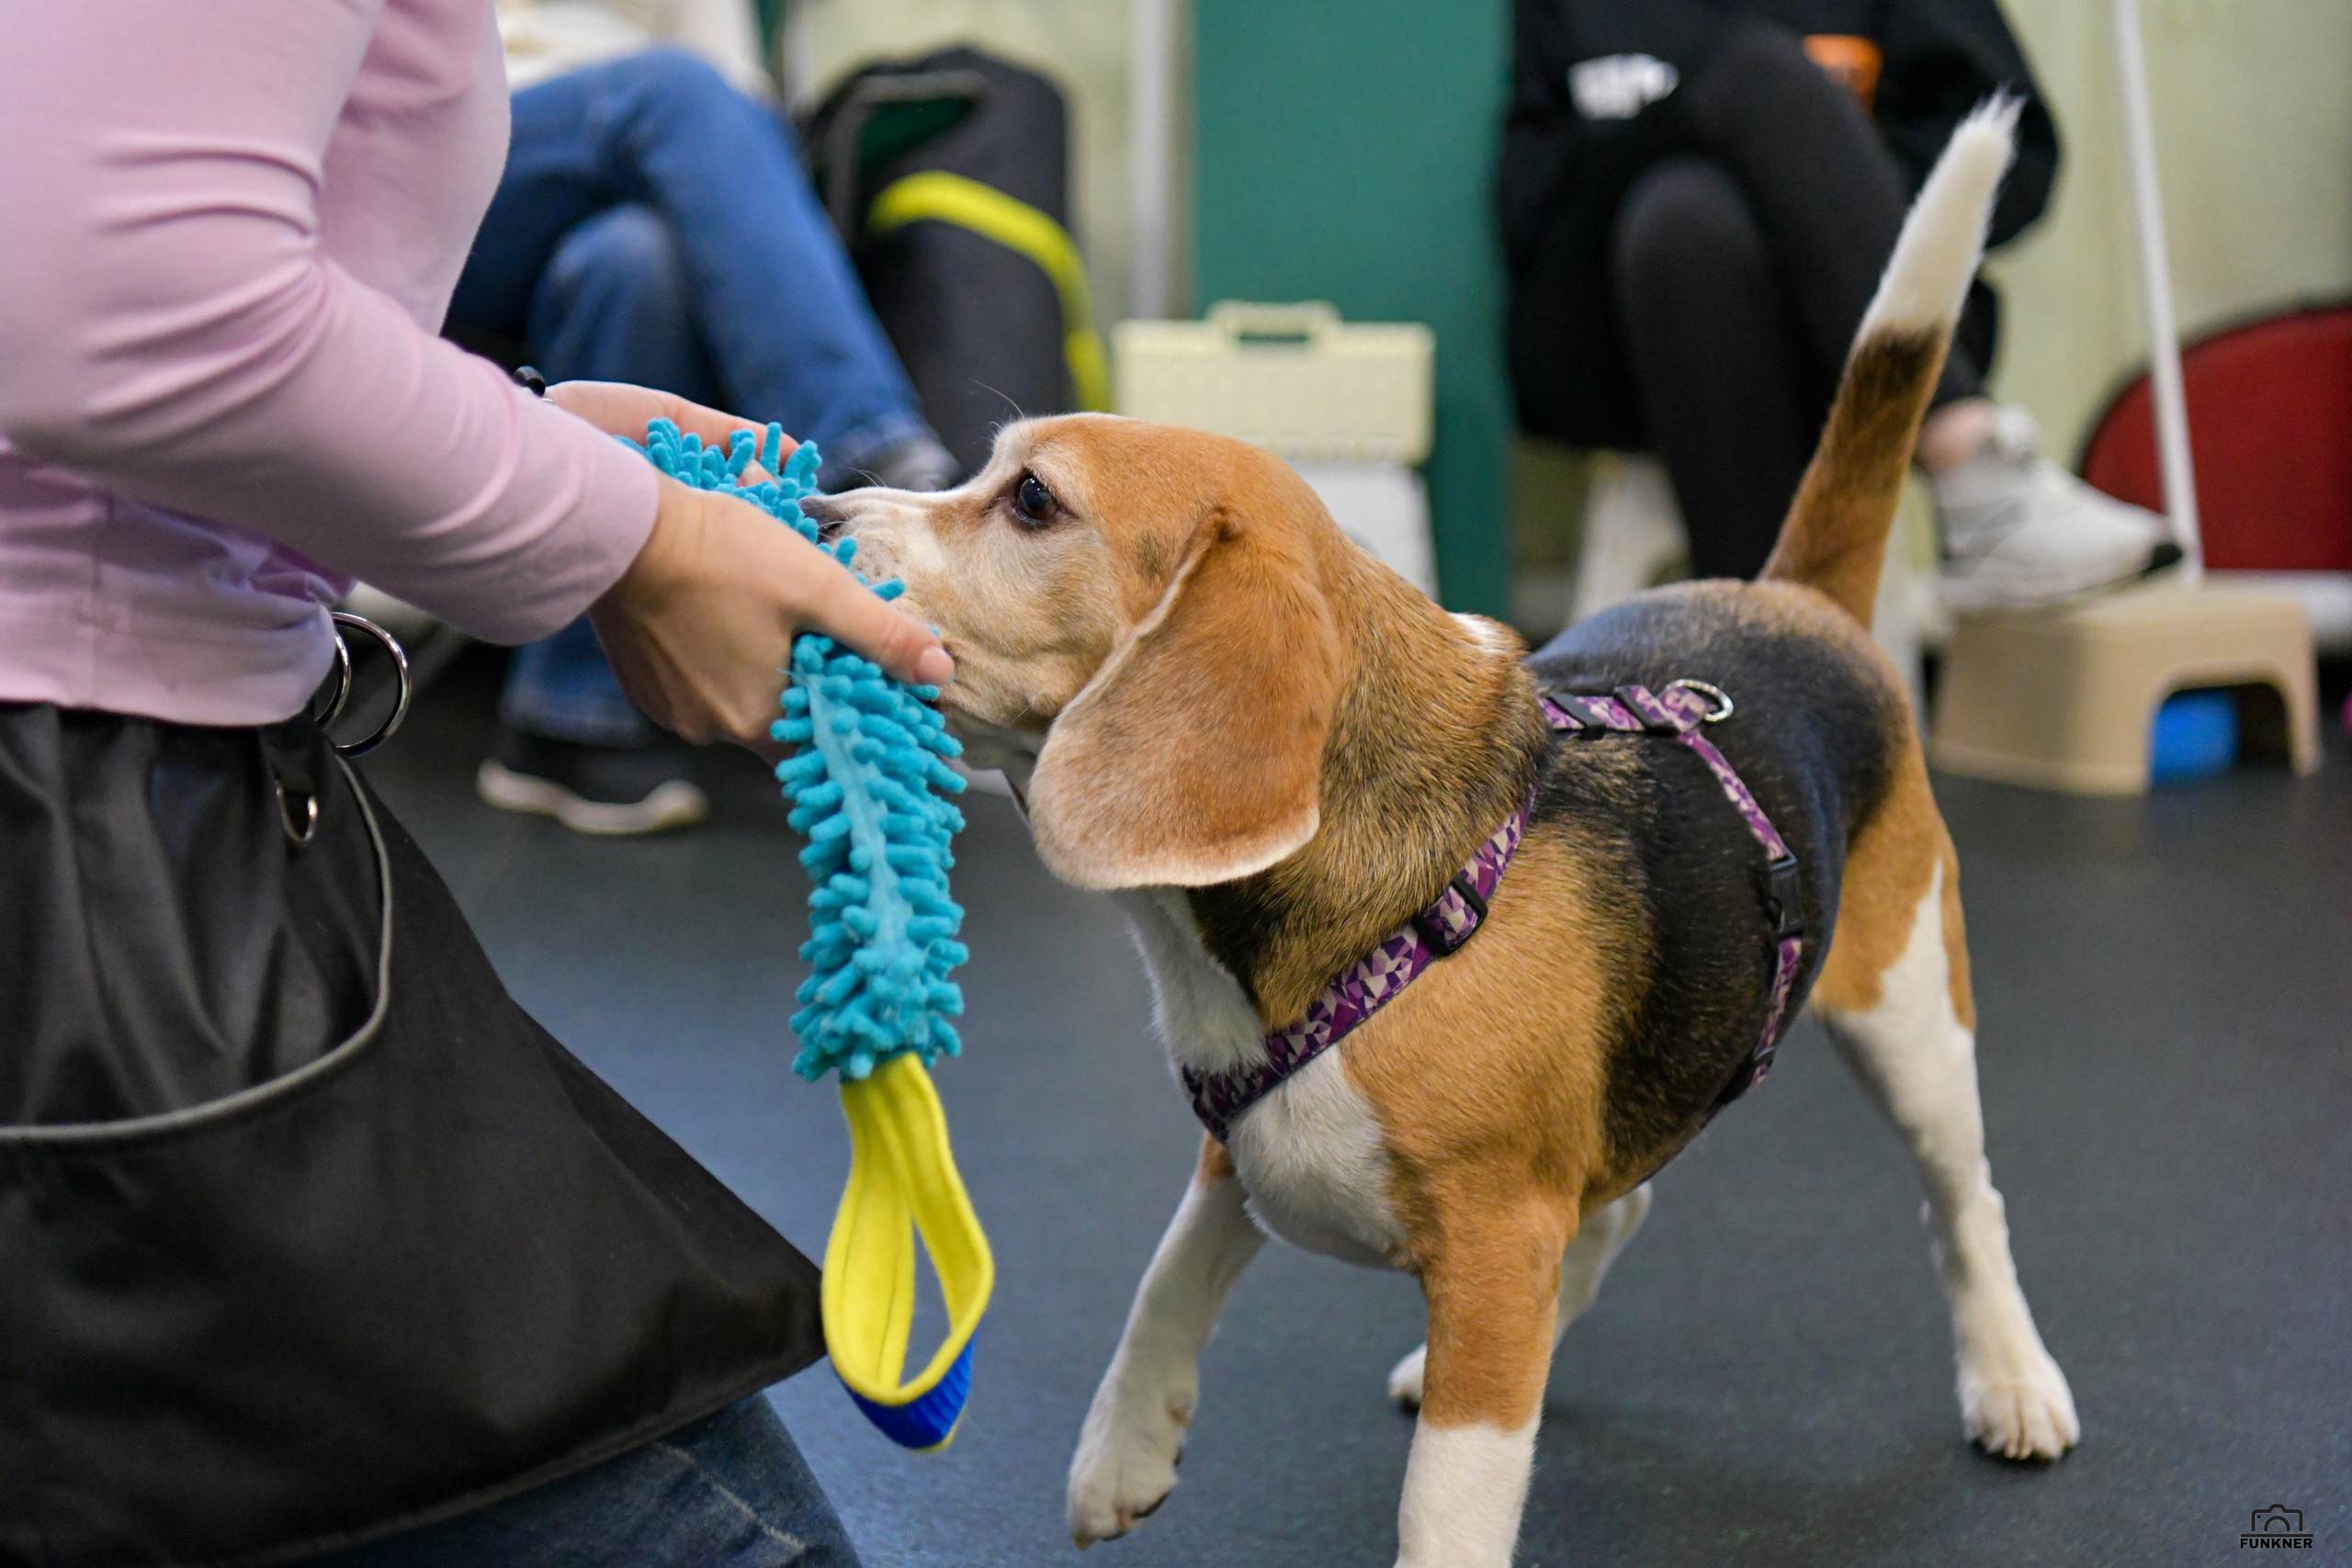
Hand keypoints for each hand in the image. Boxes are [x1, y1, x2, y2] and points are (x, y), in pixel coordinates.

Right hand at [569, 388, 953, 752]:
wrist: (615, 527)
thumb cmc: (718, 552)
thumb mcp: (815, 587)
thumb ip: (880, 635)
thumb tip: (940, 673)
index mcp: (757, 720)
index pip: (824, 741)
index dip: (852, 718)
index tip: (871, 695)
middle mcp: (711, 730)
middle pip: (782, 719)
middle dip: (806, 683)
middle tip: (817, 636)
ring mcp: (670, 710)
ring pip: (738, 699)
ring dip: (760, 669)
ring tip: (766, 616)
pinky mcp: (642, 686)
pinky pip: (698, 684)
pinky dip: (718, 660)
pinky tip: (722, 617)